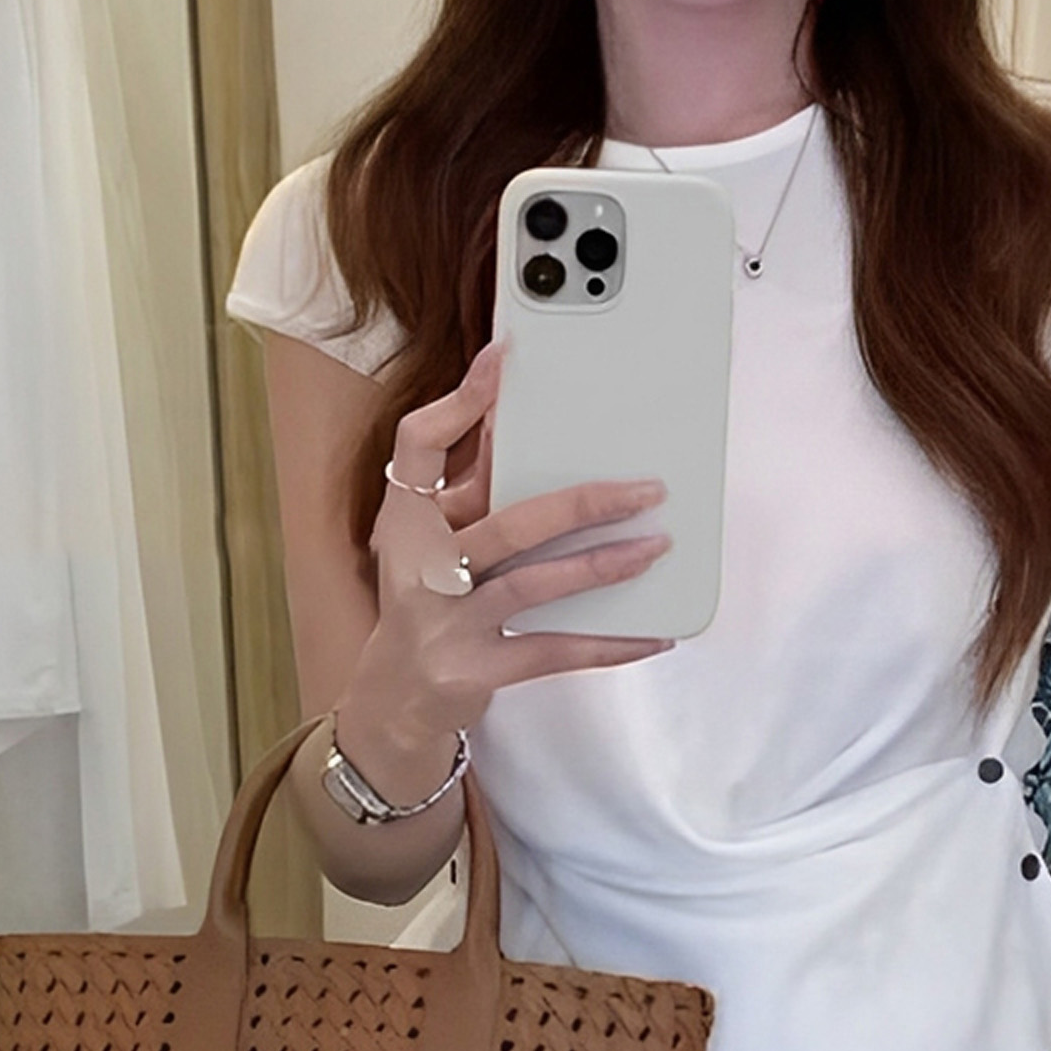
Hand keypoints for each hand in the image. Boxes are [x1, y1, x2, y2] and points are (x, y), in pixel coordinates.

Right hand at [336, 339, 673, 777]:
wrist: (395, 693)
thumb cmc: (427, 596)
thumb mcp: (435, 536)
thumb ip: (474, 485)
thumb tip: (527, 420)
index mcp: (408, 519)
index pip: (417, 446)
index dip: (460, 400)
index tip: (506, 357)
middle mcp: (421, 567)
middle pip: (507, 522)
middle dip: (584, 503)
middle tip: (646, 489)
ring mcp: (447, 622)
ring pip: (533, 585)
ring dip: (602, 566)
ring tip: (655, 548)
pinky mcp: (476, 669)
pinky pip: (553, 651)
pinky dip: (608, 643)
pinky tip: (653, 633)